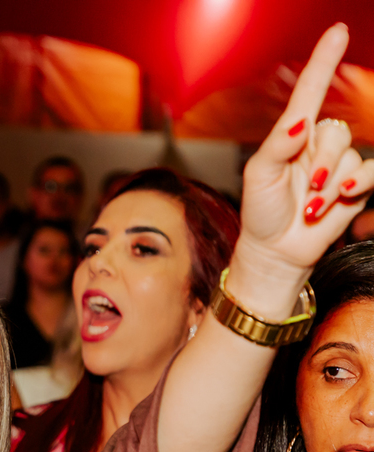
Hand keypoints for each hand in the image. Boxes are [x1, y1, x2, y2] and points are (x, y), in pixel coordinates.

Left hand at [235, 24, 373, 287]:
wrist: (277, 250)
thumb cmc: (261, 211)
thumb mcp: (258, 176)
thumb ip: (278, 146)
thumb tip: (301, 122)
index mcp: (291, 135)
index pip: (310, 91)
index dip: (324, 62)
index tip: (337, 32)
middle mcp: (317, 143)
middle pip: (336, 130)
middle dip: (321, 163)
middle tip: (305, 192)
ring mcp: (338, 163)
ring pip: (351, 154)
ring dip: (330, 185)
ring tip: (310, 206)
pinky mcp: (356, 184)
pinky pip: (371, 169)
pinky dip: (357, 185)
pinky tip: (340, 199)